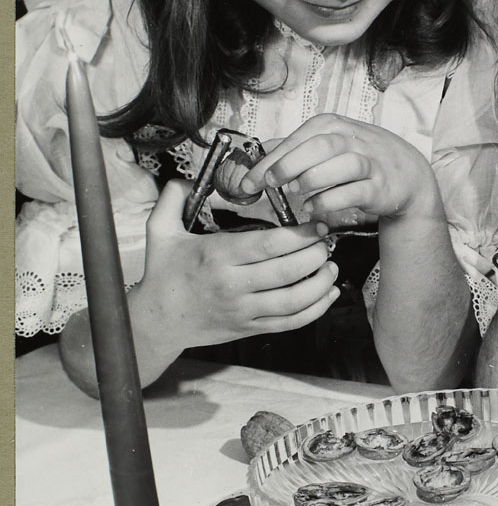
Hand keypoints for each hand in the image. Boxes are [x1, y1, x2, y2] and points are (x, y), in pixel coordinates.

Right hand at [138, 180, 339, 347]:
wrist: (158, 321)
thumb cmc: (163, 273)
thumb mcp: (160, 230)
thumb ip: (173, 196)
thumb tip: (194, 176)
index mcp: (217, 256)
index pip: (268, 245)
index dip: (300, 235)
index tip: (316, 226)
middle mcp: (233, 285)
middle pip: (287, 271)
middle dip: (316, 255)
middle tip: (327, 243)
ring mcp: (244, 310)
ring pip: (294, 300)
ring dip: (320, 283)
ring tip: (331, 266)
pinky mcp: (250, 329)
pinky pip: (290, 322)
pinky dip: (315, 309)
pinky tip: (328, 293)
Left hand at [240, 116, 439, 227]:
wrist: (407, 175)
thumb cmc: (362, 158)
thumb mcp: (329, 144)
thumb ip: (295, 148)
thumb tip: (259, 153)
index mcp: (331, 126)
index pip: (294, 140)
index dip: (268, 162)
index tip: (248, 183)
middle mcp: (350, 139)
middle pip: (314, 148)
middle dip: (286, 168)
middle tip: (269, 186)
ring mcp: (367, 162)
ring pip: (334, 166)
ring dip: (309, 182)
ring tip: (294, 195)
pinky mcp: (378, 186)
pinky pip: (350, 192)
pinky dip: (327, 201)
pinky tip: (313, 208)